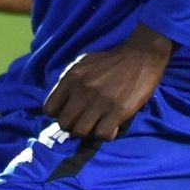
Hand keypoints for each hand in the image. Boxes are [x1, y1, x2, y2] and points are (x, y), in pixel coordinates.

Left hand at [42, 23, 174, 140]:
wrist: (140, 55)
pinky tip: (112, 126)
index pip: (49, 109)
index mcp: (71, 78)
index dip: (59, 115)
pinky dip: (106, 134)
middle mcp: (82, 90)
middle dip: (73, 126)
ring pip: (80, 132)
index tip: (70, 113)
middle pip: (64, 124)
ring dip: (89, 132)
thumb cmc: (110, 61)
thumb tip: (61, 104)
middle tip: (85, 122)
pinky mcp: (118, 110)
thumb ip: (70, 83)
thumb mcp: (83, 64)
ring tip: (98, 125)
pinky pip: (102, 134)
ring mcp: (100, 101)